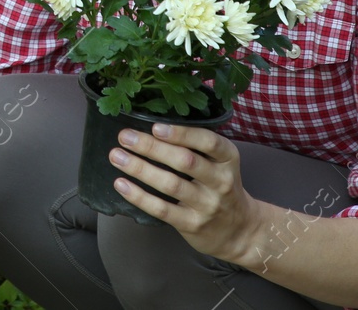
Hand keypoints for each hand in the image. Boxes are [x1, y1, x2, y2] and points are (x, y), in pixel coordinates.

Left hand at [108, 123, 263, 262]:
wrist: (240, 231)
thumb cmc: (221, 187)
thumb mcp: (221, 163)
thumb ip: (197, 147)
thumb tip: (153, 127)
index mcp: (228, 159)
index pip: (209, 142)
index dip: (182, 134)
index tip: (155, 126)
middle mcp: (221, 181)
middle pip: (185, 161)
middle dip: (152, 147)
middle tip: (125, 137)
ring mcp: (207, 205)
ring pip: (171, 184)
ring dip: (140, 169)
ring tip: (117, 156)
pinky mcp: (192, 224)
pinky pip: (162, 209)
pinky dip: (139, 196)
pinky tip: (121, 185)